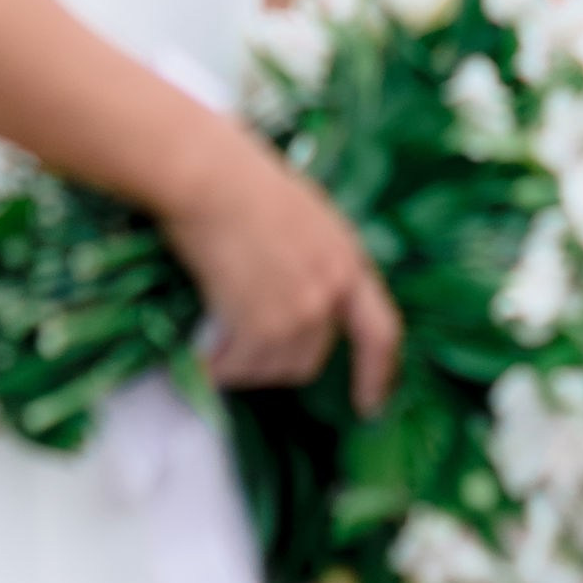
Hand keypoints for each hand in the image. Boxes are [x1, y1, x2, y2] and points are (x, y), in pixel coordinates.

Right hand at [158, 117, 400, 413]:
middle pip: (310, 360)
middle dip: (276, 361)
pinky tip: (201, 353)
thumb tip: (306, 295)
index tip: (370, 405)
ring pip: (272, 368)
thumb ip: (320, 260)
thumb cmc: (246, 182)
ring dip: (244, 365)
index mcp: (350, 261)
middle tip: (242, 343)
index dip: (378, 375)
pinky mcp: (261, 325)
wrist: (211, 177)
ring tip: (216, 339)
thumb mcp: (307, 217)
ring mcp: (299, 312)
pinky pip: (237, 367)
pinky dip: (217, 366)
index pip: (382, 334)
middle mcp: (332, 292)